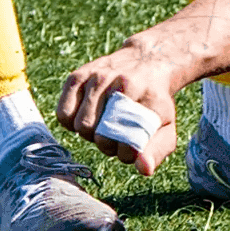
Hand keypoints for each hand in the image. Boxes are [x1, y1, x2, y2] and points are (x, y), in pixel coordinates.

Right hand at [55, 42, 179, 174]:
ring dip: (91, 134)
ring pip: (82, 127)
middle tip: (116, 134)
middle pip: (101, 138)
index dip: (127, 154)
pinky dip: (71, 123)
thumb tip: (143, 169)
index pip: (127, 146)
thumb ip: (157, 151)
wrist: (145, 61)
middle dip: (108, 145)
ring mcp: (98, 77)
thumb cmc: (154, 102)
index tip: (131, 145)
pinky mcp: (78, 75)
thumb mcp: (165, 127)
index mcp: (149, 98)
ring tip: (102, 124)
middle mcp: (123, 84)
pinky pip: (63, 114)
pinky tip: (86, 116)